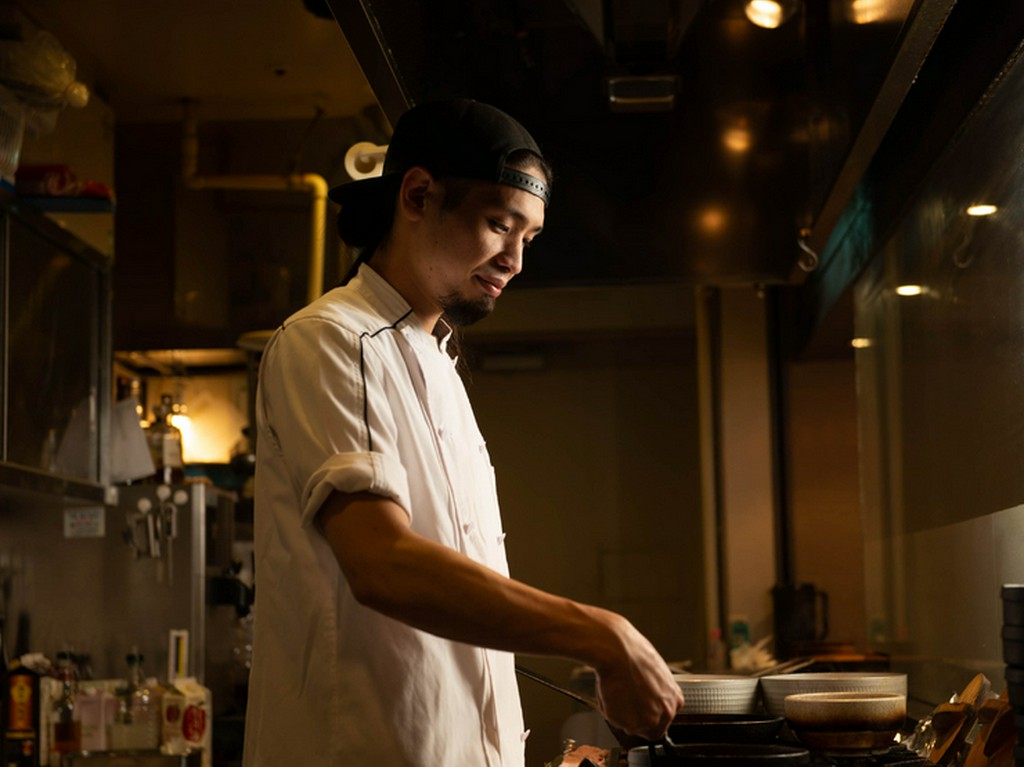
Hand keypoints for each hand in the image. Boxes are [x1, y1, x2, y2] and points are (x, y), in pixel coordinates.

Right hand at [592, 616, 685, 740]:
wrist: (618, 650)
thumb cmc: (635, 654)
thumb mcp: (656, 673)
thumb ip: (656, 692)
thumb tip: (646, 697)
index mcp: (674, 700)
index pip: (665, 720)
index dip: (650, 714)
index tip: (642, 709)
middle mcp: (664, 714)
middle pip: (650, 729)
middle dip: (637, 718)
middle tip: (626, 700)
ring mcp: (646, 720)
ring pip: (630, 726)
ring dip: (622, 714)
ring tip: (618, 691)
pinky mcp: (628, 722)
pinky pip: (615, 721)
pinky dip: (610, 710)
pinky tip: (612, 692)